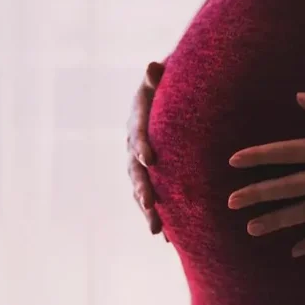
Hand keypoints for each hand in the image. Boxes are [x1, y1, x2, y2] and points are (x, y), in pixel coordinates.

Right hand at [126, 61, 164, 236]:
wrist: (169, 100)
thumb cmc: (168, 87)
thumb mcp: (162, 79)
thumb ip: (157, 77)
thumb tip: (153, 66)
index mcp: (137, 123)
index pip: (137, 135)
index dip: (141, 146)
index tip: (149, 158)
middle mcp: (134, 147)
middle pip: (135, 171)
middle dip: (143, 188)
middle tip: (150, 204)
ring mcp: (141, 165)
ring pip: (141, 190)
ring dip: (148, 211)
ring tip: (157, 230)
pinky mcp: (153, 177)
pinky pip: (154, 199)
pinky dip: (160, 217)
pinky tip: (169, 239)